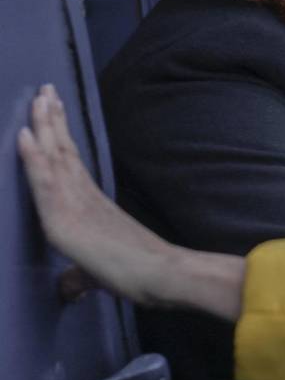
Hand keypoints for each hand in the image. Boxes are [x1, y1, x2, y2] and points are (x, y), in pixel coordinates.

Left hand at [18, 85, 177, 305]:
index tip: (54, 106)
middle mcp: (83, 197)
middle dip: (51, 119)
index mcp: (91, 204)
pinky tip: (24, 133)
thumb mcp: (99, 273)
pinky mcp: (64, 220)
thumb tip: (70, 289)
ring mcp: (74, 205)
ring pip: (53, 156)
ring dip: (42, 124)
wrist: (164, 276)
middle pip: (62, 150)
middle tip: (45, 89)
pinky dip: (32, 156)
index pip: (69, 162)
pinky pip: (44, 182)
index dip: (58, 134)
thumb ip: (79, 277)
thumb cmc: (142, 274)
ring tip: (38, 96)